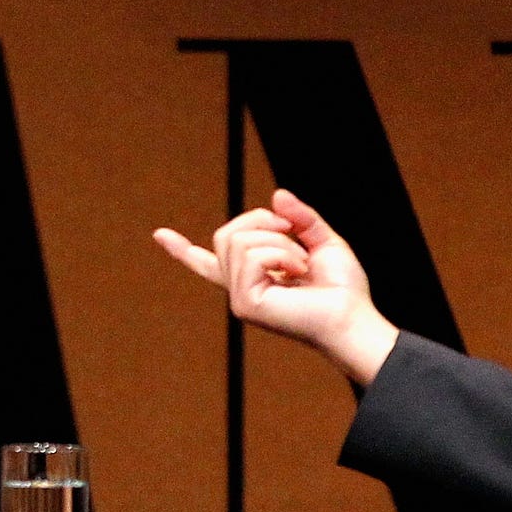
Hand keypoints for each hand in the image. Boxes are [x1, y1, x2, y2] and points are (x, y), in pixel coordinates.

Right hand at [153, 189, 397, 384]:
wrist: (352, 317)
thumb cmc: (342, 289)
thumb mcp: (323, 241)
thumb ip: (299, 219)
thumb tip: (277, 195)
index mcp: (254, 278)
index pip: (209, 263)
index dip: (182, 250)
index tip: (159, 234)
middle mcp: (241, 289)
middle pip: (226, 234)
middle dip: (262, 221)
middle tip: (295, 238)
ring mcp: (240, 298)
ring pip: (238, 240)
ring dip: (279, 242)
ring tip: (301, 264)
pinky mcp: (245, 304)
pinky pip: (252, 255)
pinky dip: (281, 253)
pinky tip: (298, 272)